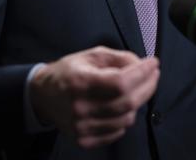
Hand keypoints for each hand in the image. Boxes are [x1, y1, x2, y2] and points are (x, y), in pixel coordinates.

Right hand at [29, 46, 159, 147]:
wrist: (42, 95)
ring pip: (126, 119)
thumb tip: (142, 65)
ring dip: (137, 103)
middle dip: (148, 86)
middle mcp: (80, 107)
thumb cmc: (69, 72)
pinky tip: (122, 107)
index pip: (120, 82)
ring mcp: (81, 127)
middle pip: (127, 102)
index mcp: (80, 82)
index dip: (142, 73)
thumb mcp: (91, 55)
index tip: (153, 64)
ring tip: (135, 90)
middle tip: (153, 75)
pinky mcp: (83, 139)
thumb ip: (118, 58)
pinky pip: (117, 133)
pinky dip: (125, 119)